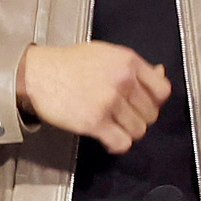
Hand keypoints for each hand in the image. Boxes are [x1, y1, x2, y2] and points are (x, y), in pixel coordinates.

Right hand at [19, 41, 170, 150]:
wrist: (37, 74)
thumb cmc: (68, 64)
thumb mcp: (106, 54)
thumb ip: (135, 66)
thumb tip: (161, 73)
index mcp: (128, 62)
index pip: (163, 90)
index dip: (155, 101)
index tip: (144, 104)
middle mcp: (123, 80)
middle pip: (152, 113)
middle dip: (139, 117)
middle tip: (122, 115)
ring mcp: (109, 101)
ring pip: (139, 130)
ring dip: (127, 131)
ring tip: (113, 125)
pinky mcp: (95, 121)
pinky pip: (122, 143)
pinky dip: (117, 145)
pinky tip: (108, 138)